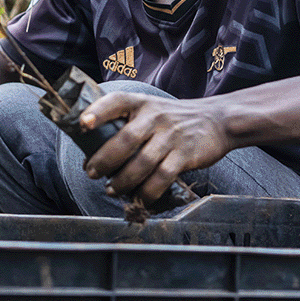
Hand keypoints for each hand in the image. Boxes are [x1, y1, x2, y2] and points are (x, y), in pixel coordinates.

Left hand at [79, 92, 231, 203]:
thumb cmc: (174, 119)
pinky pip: (162, 178)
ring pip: (142, 163)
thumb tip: (94, 156)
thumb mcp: (151, 110)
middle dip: (104, 160)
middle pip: (125, 140)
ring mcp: (171, 136)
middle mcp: (156, 116)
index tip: (82, 124)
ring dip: (122, 181)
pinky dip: (147, 192)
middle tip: (92, 173)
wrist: (217, 121)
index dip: (98, 112)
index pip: (116, 101)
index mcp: (142, 103)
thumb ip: (128, 125)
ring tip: (111, 189)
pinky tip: (139, 199)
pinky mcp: (185, 154)